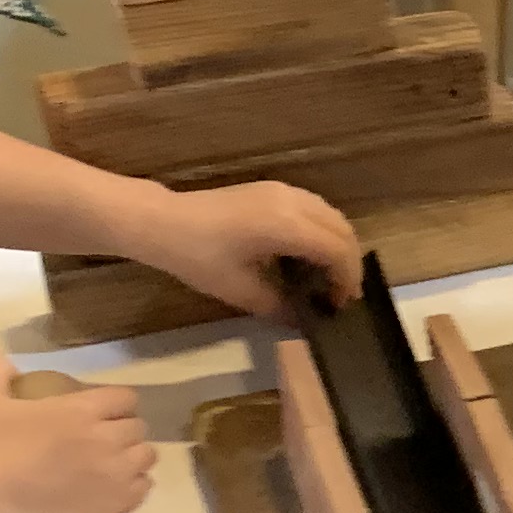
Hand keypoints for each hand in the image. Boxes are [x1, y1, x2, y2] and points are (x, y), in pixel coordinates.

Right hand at [0, 345, 149, 512]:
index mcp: (83, 409)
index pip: (125, 397)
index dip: (115, 403)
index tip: (100, 411)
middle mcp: (106, 438)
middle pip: (137, 427)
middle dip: (122, 429)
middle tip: (101, 439)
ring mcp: (114, 474)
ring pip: (146, 456)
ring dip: (132, 456)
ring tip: (112, 463)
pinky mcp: (113, 505)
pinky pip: (144, 488)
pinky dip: (134, 485)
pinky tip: (115, 487)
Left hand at [132, 179, 359, 319]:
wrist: (163, 222)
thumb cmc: (198, 257)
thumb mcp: (240, 291)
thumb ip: (279, 307)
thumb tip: (303, 323)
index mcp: (287, 226)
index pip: (338, 251)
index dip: (347, 280)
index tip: (339, 305)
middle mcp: (292, 202)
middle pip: (342, 229)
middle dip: (349, 263)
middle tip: (340, 294)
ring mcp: (283, 191)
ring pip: (331, 215)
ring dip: (338, 244)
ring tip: (328, 276)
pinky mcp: (272, 189)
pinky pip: (314, 208)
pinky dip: (322, 230)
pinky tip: (308, 254)